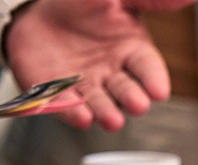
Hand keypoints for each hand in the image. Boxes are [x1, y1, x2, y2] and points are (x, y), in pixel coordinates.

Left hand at [4, 0, 193, 131]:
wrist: (38, 13)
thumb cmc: (83, 7)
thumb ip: (149, 1)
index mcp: (133, 52)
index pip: (149, 68)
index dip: (155, 80)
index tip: (159, 91)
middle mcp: (114, 75)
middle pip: (128, 91)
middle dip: (133, 99)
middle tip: (138, 104)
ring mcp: (88, 87)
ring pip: (101, 105)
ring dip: (107, 113)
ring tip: (112, 119)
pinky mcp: (60, 95)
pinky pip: (66, 106)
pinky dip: (72, 112)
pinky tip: (80, 116)